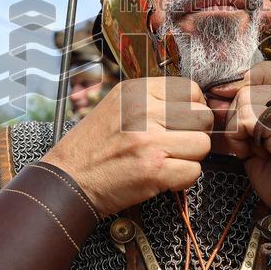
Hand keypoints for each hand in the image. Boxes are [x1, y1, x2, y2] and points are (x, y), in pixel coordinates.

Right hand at [43, 77, 212, 215]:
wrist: (68, 179)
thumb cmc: (92, 146)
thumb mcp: (118, 106)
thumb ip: (152, 101)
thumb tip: (193, 104)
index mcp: (137, 91)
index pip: (191, 89)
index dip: (193, 108)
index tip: (183, 122)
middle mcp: (145, 111)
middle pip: (202, 117)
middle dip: (194, 133)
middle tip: (175, 145)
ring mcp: (150, 140)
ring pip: (202, 145)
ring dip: (189, 158)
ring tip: (166, 161)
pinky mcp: (154, 170)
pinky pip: (194, 172)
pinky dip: (182, 180)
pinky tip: (162, 177)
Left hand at [206, 61, 270, 238]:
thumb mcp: (261, 136)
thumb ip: (246, 112)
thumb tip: (217, 93)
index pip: (263, 72)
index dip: (240, 84)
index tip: (223, 98)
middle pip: (251, 83)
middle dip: (236, 109)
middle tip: (244, 138)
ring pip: (245, 99)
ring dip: (238, 127)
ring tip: (253, 148)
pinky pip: (246, 119)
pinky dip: (240, 138)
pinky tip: (254, 153)